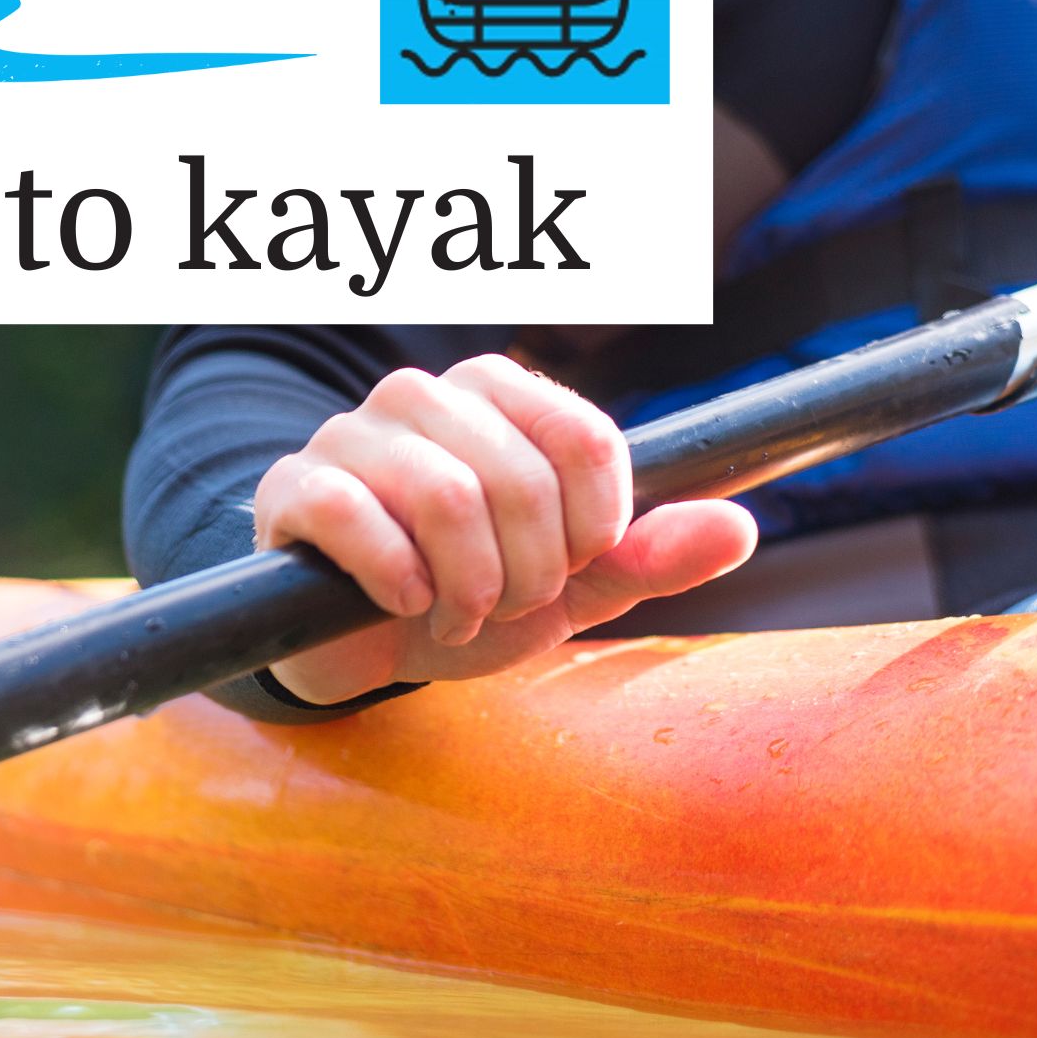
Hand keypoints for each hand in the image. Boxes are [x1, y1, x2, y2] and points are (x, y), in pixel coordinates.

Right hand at [253, 354, 756, 704]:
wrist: (361, 643)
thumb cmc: (468, 594)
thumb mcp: (572, 585)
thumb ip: (648, 554)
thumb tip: (741, 528)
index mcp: (500, 394)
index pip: (584, 439)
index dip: (593, 526)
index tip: (571, 563)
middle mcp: (424, 394)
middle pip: (520, 479)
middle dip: (529, 572)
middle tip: (505, 604)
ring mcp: (352, 434)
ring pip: (445, 496)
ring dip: (468, 586)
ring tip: (456, 613)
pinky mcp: (296, 487)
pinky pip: (352, 514)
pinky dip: (395, 578)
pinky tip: (402, 602)